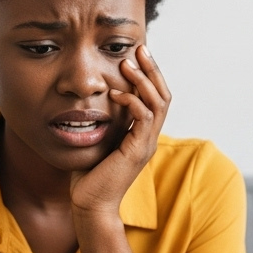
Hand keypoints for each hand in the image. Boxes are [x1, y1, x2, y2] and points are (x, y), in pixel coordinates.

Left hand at [70, 45, 170, 214]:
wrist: (91, 204)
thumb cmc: (89, 175)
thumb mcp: (98, 139)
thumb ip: (104, 121)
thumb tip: (96, 97)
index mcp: (142, 134)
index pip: (156, 98)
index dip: (149, 75)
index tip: (136, 54)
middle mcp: (149, 137)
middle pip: (163, 95)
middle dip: (152, 70)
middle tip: (140, 48)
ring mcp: (146, 144)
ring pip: (158, 103)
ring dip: (143, 80)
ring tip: (127, 62)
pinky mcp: (137, 150)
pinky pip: (144, 118)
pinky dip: (132, 100)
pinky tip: (115, 92)